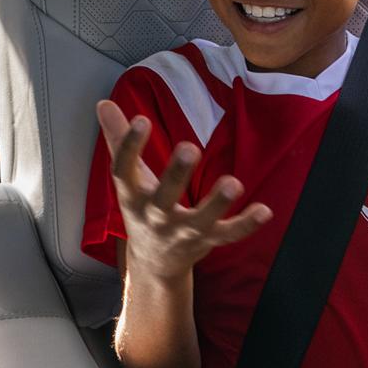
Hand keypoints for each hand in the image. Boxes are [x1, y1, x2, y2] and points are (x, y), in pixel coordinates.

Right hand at [98, 98, 270, 283]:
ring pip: (200, 220)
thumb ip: (118, 140)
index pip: (124, 172)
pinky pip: (228, 234)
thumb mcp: (129, 179)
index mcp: (133, 197)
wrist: (153, 263)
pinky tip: (265, 210)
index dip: (130, 146)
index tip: (141, 119)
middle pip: (164, 198)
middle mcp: (155, 217)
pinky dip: (246, 224)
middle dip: (176, 175)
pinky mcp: (207, 241)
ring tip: (233, 183)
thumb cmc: (143, 208)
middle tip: (190, 147)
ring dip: (217, 203)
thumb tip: (103, 103)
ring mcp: (182, 232)